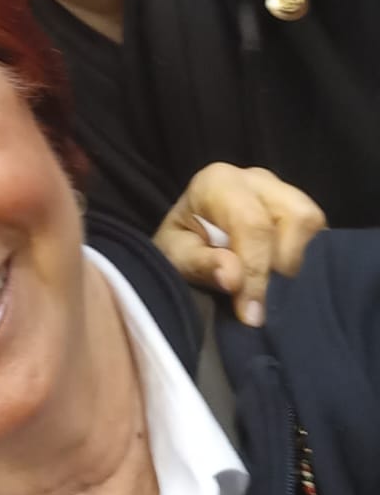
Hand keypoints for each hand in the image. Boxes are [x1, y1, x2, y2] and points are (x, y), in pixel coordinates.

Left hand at [153, 163, 325, 325]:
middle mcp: (256, 179)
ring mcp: (283, 191)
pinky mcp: (299, 210)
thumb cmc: (181, 243)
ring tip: (272, 286)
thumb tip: (233, 277)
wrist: (189, 235)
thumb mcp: (175, 256)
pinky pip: (320, 234)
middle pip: (295, 217)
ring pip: (313, 223)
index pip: (252, 224)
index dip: (256, 273)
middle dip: (282, 266)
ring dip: (299, 262)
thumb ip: (201, 265)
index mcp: (219, 182)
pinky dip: (308, 260)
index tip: (251, 314)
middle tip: (262, 299)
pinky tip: (286, 281)